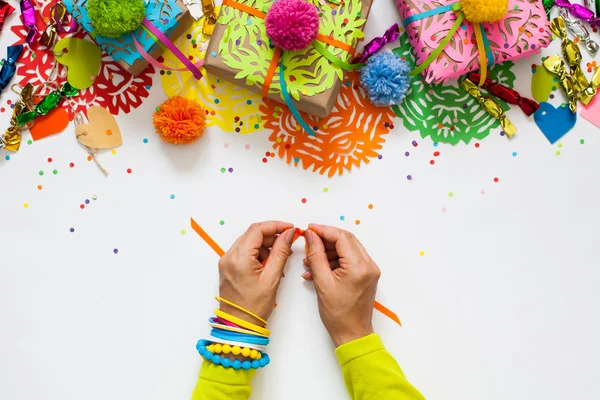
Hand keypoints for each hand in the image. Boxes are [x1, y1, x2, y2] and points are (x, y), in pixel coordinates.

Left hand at [218, 221, 294, 324]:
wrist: (238, 325)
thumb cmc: (254, 307)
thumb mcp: (272, 277)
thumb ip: (281, 252)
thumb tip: (289, 234)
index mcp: (239, 258)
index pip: (257, 230)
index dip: (275, 226)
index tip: (290, 229)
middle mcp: (229, 256)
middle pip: (252, 234)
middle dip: (271, 236)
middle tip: (288, 242)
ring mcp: (226, 261)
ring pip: (248, 242)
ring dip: (265, 245)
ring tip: (279, 259)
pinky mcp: (228, 267)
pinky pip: (244, 252)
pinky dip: (257, 253)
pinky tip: (268, 264)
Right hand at [304, 224, 379, 346]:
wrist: (352, 333)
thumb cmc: (338, 314)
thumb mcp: (322, 282)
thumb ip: (316, 255)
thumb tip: (311, 236)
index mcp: (359, 267)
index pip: (341, 237)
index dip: (323, 230)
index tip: (309, 229)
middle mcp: (368, 265)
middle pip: (346, 240)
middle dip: (326, 239)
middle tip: (309, 241)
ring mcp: (369, 270)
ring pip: (347, 249)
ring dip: (329, 251)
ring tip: (310, 261)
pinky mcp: (367, 275)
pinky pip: (350, 259)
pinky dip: (335, 260)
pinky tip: (319, 269)